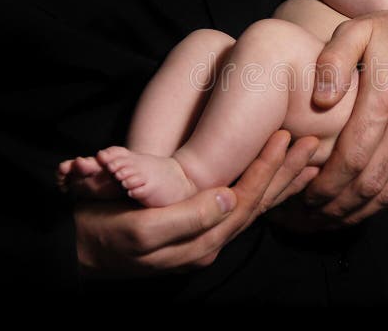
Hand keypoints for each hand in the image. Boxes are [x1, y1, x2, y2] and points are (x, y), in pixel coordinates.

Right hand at [75, 130, 318, 275]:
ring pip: (253, 205)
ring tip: (308, 157)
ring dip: (281, 180)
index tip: (285, 139)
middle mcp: (209, 241)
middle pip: (258, 204)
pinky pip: (239, 205)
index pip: (245, 202)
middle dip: (286, 173)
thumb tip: (229, 197)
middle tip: (313, 142)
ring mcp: (204, 235)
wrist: (73, 248)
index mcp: (200, 241)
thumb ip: (189, 217)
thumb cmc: (102, 233)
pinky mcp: (195, 225)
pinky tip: (277, 175)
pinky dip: (262, 188)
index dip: (266, 169)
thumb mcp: (141, 230)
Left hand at [305, 0, 387, 224]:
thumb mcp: (358, 29)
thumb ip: (333, 60)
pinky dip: (384, 201)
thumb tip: (320, 101)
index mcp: (387, 95)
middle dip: (337, 206)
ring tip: (330, 219)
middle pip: (369, 182)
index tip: (303, 194)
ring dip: (359, 211)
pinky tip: (362, 207)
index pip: (351, 157)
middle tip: (310, 215)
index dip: (325, 183)